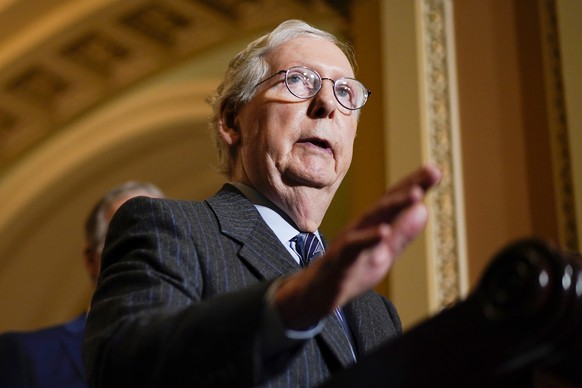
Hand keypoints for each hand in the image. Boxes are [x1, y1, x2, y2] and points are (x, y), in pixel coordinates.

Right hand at [274, 164, 441, 329]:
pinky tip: (384, 231)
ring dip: (394, 205)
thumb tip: (424, 208)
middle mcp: (362, 227)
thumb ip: (402, 234)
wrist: (316, 294)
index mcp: (374, 225)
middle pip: (387, 203)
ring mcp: (350, 241)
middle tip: (433, 171)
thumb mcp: (384, 254)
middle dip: (409, 186)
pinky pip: (354, 246)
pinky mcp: (341, 259)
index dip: (415, 185)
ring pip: (372, 219)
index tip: (436, 171)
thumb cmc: (351, 271)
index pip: (396, 202)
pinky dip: (369, 238)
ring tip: (415, 194)